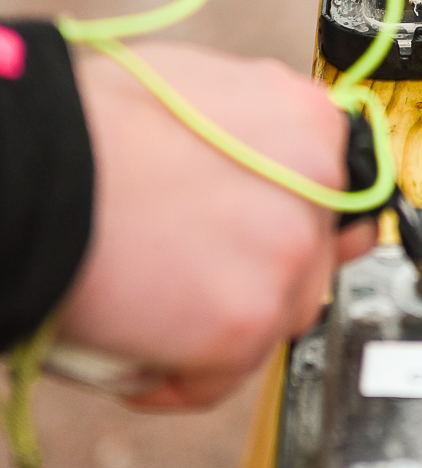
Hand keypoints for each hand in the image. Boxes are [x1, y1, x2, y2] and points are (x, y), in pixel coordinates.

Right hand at [57, 43, 376, 408]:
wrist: (36, 168)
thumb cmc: (93, 125)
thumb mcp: (199, 89)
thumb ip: (257, 130)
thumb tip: (267, 160)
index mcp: (311, 123)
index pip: (338, 194)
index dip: (294, 222)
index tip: (266, 240)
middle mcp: (318, 188)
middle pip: (310, 262)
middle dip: (256, 277)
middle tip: (192, 273)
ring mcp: (287, 257)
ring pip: (274, 321)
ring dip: (222, 329)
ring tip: (156, 309)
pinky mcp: (246, 323)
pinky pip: (223, 376)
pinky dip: (178, 379)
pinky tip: (139, 354)